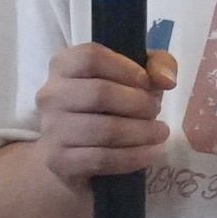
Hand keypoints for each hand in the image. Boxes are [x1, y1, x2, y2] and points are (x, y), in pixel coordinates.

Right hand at [30, 40, 177, 191]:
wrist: (69, 155)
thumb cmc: (105, 107)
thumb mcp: (131, 77)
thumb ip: (155, 65)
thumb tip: (166, 80)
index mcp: (63, 66)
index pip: (91, 57)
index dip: (126, 68)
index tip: (147, 83)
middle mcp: (50, 94)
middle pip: (100, 93)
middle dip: (138, 103)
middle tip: (155, 112)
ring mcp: (51, 129)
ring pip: (104, 129)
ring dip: (141, 132)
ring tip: (159, 133)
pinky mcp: (59, 161)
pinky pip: (102, 158)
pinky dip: (133, 156)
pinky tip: (150, 153)